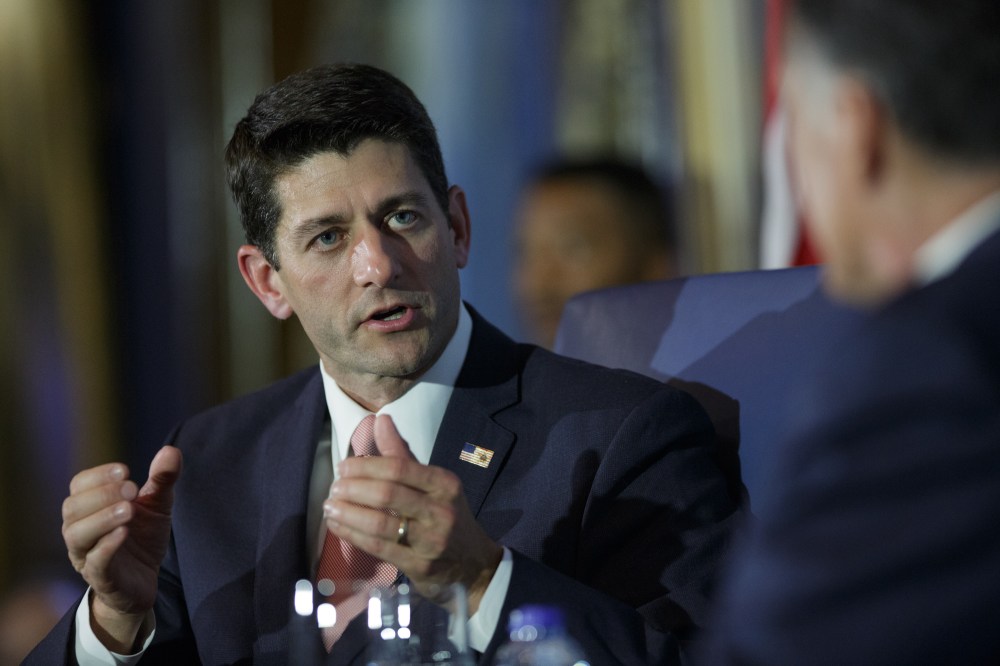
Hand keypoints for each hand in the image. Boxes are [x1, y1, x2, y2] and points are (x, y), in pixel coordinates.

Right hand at [61, 446, 182, 651]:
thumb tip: (171, 450)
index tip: (126, 471)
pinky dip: (106, 546)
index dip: (99, 475)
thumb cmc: (143, 537)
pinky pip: (94, 562)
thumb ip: (163, 479)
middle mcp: (80, 529)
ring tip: (128, 510)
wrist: (146, 580)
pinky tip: (124, 533)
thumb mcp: (158, 505)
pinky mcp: (101, 578)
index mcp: (90, 507)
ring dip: (102, 518)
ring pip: (77, 534)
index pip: (80, 484)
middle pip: (73, 507)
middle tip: (132, 490)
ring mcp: (87, 555)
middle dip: (102, 495)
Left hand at [323, 415, 501, 612]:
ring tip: (330, 506)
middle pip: (388, 494)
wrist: (473, 564)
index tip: (344, 467)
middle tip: (334, 486)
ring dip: (348, 513)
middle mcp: (441, 510)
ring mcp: (431, 541)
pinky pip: (378, 547)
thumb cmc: (445, 516)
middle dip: (354, 489)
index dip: (366, 466)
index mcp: (444, 484)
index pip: (399, 468)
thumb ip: (403, 454)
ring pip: (380, 523)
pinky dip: (352, 535)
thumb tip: (381, 420)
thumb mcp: (433, 484)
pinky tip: (337, 526)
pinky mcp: (419, 566)